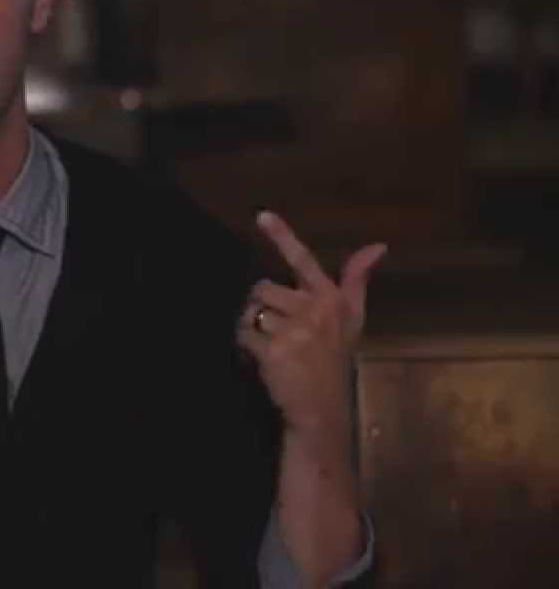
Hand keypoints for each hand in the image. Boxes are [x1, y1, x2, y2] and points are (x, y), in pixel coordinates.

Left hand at [236, 212, 385, 437]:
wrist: (322, 408)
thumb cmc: (335, 359)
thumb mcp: (351, 318)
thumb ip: (357, 279)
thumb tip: (378, 245)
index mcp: (332, 299)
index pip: (303, 261)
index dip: (282, 236)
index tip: (262, 215)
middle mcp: (315, 310)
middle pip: (263, 288)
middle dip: (264, 307)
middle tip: (281, 331)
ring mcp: (294, 330)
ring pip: (252, 310)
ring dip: (254, 326)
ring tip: (273, 345)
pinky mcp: (274, 349)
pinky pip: (245, 333)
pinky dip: (246, 345)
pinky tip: (262, 358)